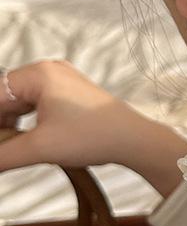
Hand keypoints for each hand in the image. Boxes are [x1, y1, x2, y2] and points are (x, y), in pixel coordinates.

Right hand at [0, 61, 186, 196]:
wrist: (134, 140)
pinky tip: (26, 141)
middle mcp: (48, 70)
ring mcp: (60, 80)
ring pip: (19, 102)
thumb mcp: (40, 148)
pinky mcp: (68, 93)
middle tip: (4, 148)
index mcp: (38, 74)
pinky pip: (35, 104)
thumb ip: (3, 155)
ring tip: (12, 148)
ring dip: (10, 125)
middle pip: (4, 97)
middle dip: (1, 124)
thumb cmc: (95, 136)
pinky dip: (26, 122)